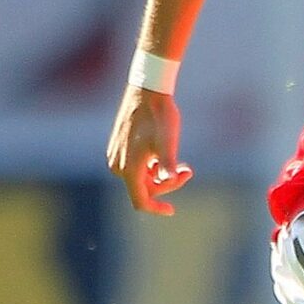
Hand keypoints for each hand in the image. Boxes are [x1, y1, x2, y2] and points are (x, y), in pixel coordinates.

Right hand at [106, 86, 191, 215]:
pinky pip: (137, 166)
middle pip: (144, 188)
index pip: (140, 200)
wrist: (147, 92)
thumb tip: (167, 180)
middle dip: (167, 184)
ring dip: (161, 175)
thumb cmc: (160, 117)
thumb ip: (167, 163)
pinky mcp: (118, 148)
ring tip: (182, 164)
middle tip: (188, 169)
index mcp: (129, 168)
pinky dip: (153, 166)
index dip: (156, 208)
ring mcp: (115, 156)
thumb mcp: (169, 142)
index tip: (172, 211)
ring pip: (141, 177)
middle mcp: (117, 166)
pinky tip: (165, 154)